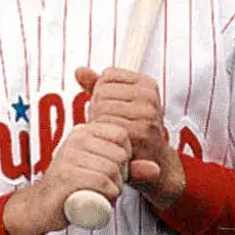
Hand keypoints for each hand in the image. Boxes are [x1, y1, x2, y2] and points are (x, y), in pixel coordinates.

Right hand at [3, 120, 131, 234]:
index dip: (125, 157)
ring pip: (112, 171)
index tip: (112, 171)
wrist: (41, 206)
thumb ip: (130, 169)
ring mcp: (70, 156)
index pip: (122, 135)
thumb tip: (156, 169)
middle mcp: (76, 139)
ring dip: (113, 189)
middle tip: (103, 187)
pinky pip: (102, 183)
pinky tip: (95, 199)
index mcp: (84, 131)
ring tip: (97, 194)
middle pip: (120, 156)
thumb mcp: (102, 172)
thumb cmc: (74, 187)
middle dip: (119, 177)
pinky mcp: (66, 176)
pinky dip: (106, 196)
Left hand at [74, 66, 185, 212]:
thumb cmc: (134, 131)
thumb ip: (98, 86)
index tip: (113, 109)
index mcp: (146, 84)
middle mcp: (149, 96)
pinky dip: (102, 135)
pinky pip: (106, 125)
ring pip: (102, 107)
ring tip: (110, 133)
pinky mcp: (140, 133)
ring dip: (98, 122)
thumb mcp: (119, 104)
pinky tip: (110, 142)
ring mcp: (146, 114)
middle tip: (109, 125)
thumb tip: (79, 70)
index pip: (108, 75)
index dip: (102, 93)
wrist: (155, 164)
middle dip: (98, 108)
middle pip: (102, 90)